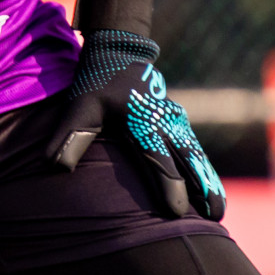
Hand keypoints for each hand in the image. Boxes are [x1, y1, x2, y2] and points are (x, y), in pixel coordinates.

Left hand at [44, 30, 225, 220]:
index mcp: (142, 120)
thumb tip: (56, 167)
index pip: (157, 157)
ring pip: (197, 157)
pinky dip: (206, 172)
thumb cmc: (96, 84)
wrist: (119, 55)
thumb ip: (71, 135)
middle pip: (188, 160)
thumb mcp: (80, 106)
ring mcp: (176, 122)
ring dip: (209, 183)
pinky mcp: (180, 125)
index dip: (167, 184)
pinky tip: (213, 194)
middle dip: (202, 189)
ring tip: (219, 214)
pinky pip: (197, 152)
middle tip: (215, 218)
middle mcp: (165, 122)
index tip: (177, 212)